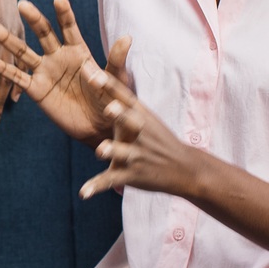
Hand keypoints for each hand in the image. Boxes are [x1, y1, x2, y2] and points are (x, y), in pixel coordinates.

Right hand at [0, 0, 129, 147]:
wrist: (100, 126)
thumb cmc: (112, 101)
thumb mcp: (116, 80)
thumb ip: (117, 60)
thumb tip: (127, 37)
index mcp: (79, 51)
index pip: (69, 28)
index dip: (64, 13)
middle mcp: (59, 57)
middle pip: (43, 33)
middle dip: (33, 18)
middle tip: (21, 3)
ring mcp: (45, 72)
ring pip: (22, 51)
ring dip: (6, 38)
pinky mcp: (36, 90)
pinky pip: (17, 78)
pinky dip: (3, 69)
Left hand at [79, 67, 207, 200]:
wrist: (185, 168)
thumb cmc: (158, 139)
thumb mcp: (145, 118)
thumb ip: (123, 101)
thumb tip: (99, 75)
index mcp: (141, 116)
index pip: (125, 97)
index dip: (110, 86)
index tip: (93, 74)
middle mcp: (140, 133)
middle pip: (130, 121)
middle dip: (121, 115)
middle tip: (109, 108)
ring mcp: (137, 155)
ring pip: (122, 152)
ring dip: (113, 151)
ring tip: (101, 150)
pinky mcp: (132, 175)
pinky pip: (112, 180)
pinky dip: (96, 187)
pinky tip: (83, 193)